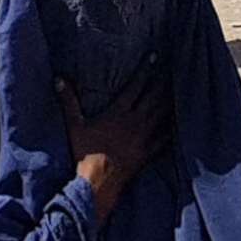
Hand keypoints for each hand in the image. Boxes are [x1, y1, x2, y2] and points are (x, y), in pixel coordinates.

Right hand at [58, 66, 171, 224]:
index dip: (145, 70)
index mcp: (118, 113)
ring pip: (162, 114)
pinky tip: (182, 121)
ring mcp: (144, 138)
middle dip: (163, 80)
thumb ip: (68, 101)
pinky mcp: (149, 152)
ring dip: (171, 99)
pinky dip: (174, 127)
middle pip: (154, 96)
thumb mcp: (74, 126)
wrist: (98, 183)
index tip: (154, 56)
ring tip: (181, 87)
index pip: (135, 86)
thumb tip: (59, 79)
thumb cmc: (84, 153)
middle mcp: (135, 122)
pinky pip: (165, 137)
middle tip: (174, 67)